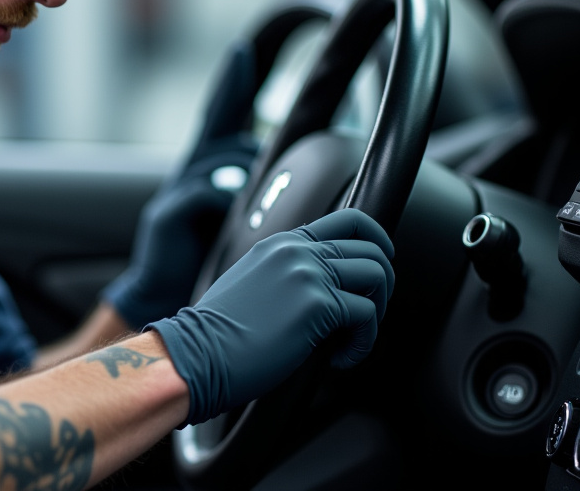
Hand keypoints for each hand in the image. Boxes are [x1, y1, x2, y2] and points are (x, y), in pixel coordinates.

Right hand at [102, 41, 258, 328]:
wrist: (160, 302)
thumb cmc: (203, 265)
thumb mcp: (232, 222)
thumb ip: (250, 194)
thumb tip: (281, 172)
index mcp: (202, 174)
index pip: (217, 118)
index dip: (229, 85)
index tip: (240, 51)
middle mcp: (185, 176)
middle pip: (219, 133)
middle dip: (244, 138)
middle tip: (263, 165)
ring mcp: (173, 193)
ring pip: (219, 162)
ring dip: (241, 175)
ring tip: (251, 199)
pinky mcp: (165, 217)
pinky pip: (205, 193)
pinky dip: (224, 202)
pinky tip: (232, 220)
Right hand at [147, 208, 394, 425]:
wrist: (196, 355)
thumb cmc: (218, 333)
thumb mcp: (251, 283)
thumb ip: (285, 273)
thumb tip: (318, 289)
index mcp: (283, 243)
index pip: (349, 219)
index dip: (376, 241)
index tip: (378, 269)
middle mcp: (298, 251)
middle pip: (371, 247)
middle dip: (383, 284)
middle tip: (368, 315)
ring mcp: (308, 274)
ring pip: (377, 275)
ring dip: (377, 312)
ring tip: (353, 338)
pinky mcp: (317, 305)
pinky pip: (367, 316)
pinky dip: (363, 343)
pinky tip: (338, 359)